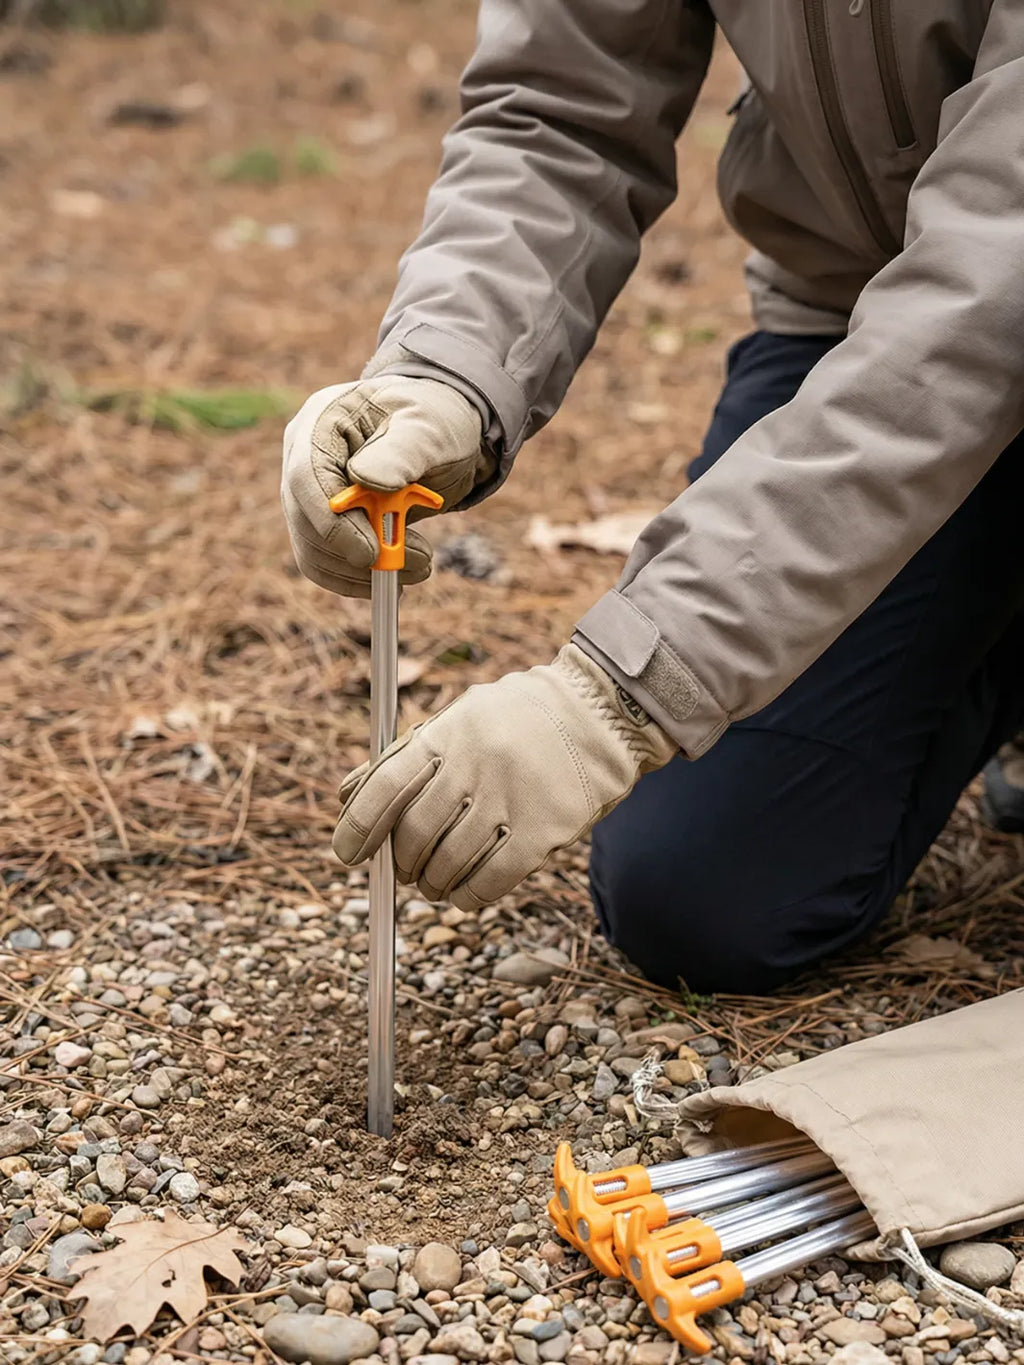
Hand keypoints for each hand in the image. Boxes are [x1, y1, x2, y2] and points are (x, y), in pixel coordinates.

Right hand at [281, 374, 486, 596]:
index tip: (371, 554)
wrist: (442, 440)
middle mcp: (304, 459)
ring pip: (315, 553)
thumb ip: (402, 452)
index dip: (332, 523)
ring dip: (367, 573)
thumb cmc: (436, 423)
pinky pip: (327, 565)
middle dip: (361, 553)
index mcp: (322, 422)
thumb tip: (365, 481)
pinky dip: (361, 580)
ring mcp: (311, 494)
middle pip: (306, 522)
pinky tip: (399, 577)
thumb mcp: (431, 429)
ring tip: (421, 564)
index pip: (306, 477)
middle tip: (420, 562)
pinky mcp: (325, 525)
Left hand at [332, 645, 676, 909]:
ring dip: (432, 882)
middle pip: (415, 832)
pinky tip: (463, 895)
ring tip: (433, 883)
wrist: (601, 713)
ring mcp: (511, 798)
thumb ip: (405, 756)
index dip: (358, 826)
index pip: (385, 786)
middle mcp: (476, 764)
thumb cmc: (517, 719)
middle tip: (403, 870)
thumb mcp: (459, 719)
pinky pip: (492, 880)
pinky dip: (469, 896)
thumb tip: (346, 798)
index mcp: (449, 731)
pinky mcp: (543, 830)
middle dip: (400, 862)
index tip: (347, 854)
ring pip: (449, 862)